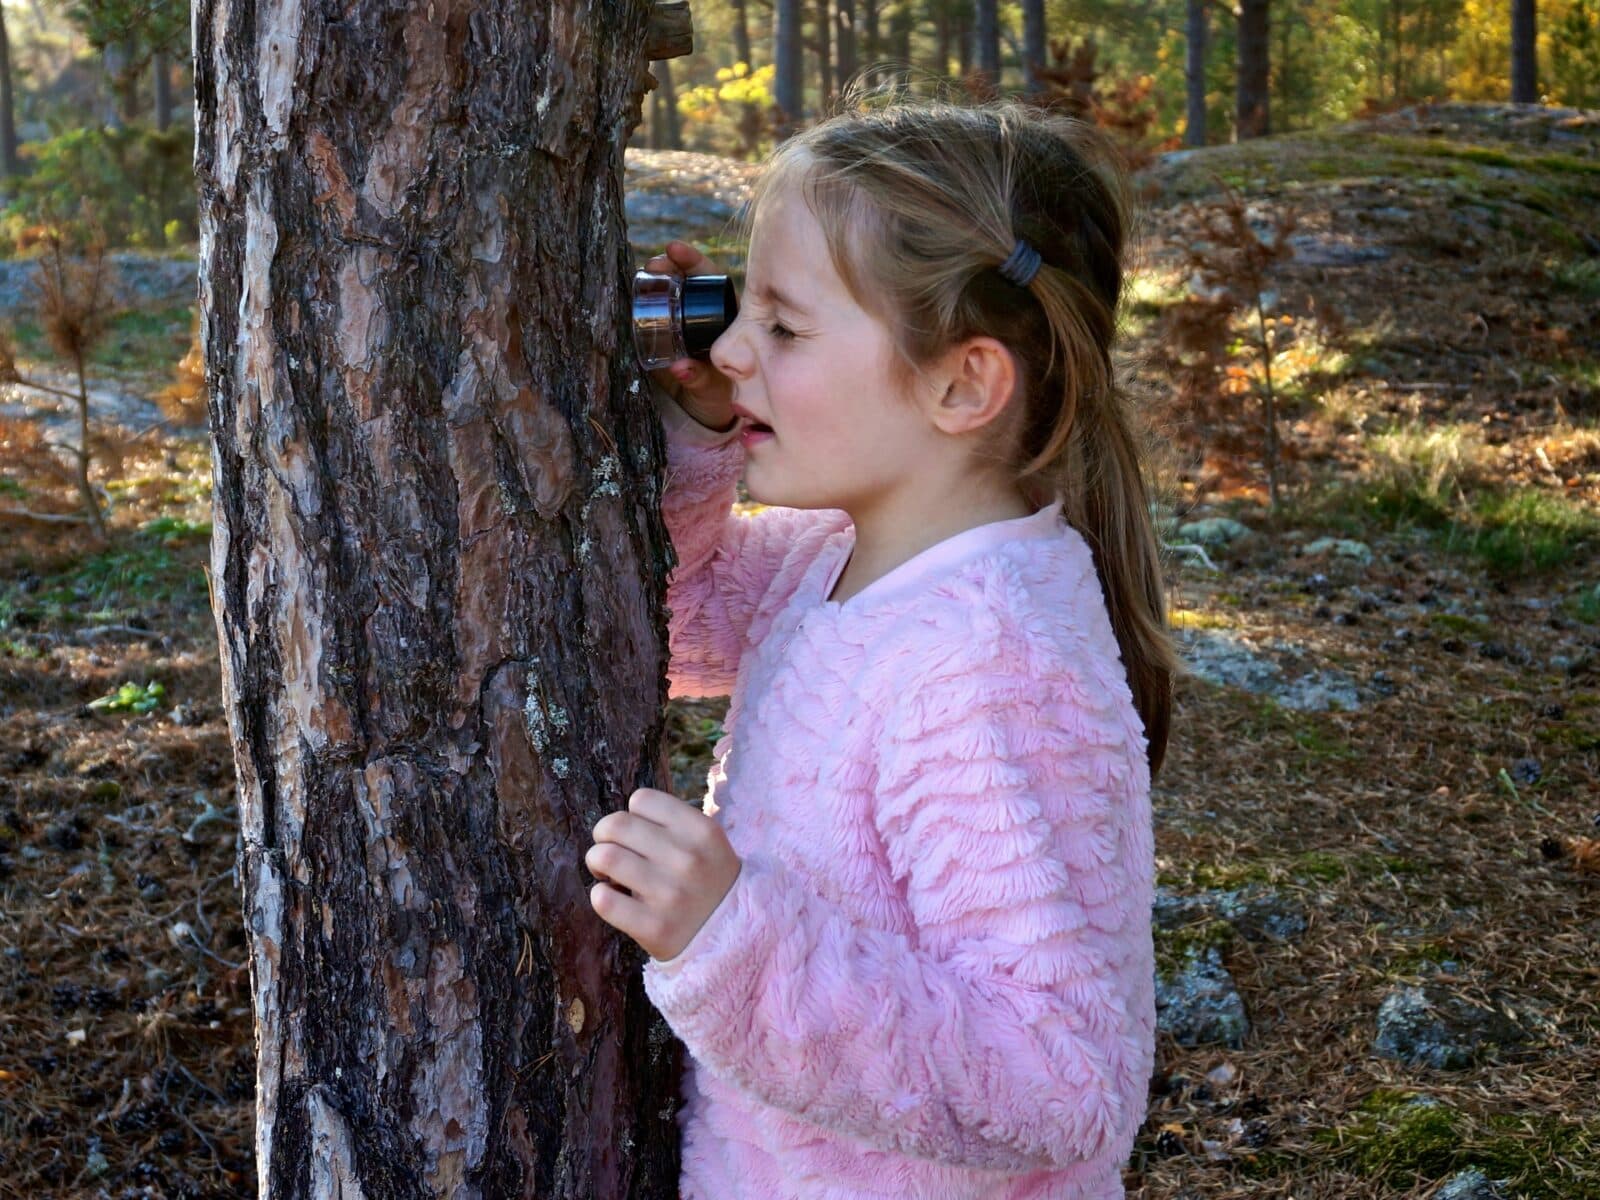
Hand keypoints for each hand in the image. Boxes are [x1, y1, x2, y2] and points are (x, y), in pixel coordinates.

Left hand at [587, 786, 742, 961]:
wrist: (732, 936)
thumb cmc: (706, 881)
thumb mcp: (706, 842)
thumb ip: (669, 824)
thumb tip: (616, 821)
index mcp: (702, 831)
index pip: (641, 799)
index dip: (633, 816)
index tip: (637, 835)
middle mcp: (688, 859)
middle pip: (616, 824)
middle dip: (604, 835)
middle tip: (611, 851)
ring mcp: (670, 895)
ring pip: (604, 857)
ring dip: (597, 863)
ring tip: (609, 875)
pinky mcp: (654, 928)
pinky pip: (603, 899)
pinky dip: (600, 895)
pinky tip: (614, 899)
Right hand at [644, 240, 736, 431]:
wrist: (701, 408)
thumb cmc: (716, 394)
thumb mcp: (712, 387)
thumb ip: (699, 377)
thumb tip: (679, 367)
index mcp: (722, 317)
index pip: (709, 279)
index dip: (693, 261)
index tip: (675, 249)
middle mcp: (699, 312)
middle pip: (684, 279)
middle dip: (669, 265)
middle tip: (654, 264)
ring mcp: (678, 320)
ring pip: (665, 291)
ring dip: (652, 279)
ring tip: (642, 273)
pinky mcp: (659, 332)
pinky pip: (648, 310)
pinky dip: (638, 300)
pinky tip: (629, 292)